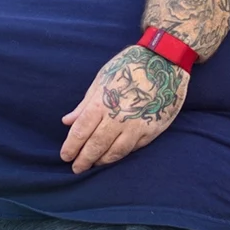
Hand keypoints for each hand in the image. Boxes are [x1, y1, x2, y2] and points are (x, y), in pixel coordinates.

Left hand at [59, 45, 187, 173]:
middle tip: (76, 168)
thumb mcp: (102, 80)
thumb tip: (67, 121)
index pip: (81, 131)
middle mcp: (118, 118)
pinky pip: (133, 148)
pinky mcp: (152, 130)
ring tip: (93, 165)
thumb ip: (84, 104)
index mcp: (102, 104)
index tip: (65, 156)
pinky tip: (112, 156)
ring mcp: (136, 126)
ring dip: (102, 161)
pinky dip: (120, 154)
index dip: (71, 147)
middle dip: (84, 159)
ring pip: (115, 152)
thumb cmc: (129, 67)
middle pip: (96, 146)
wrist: (164, 61)